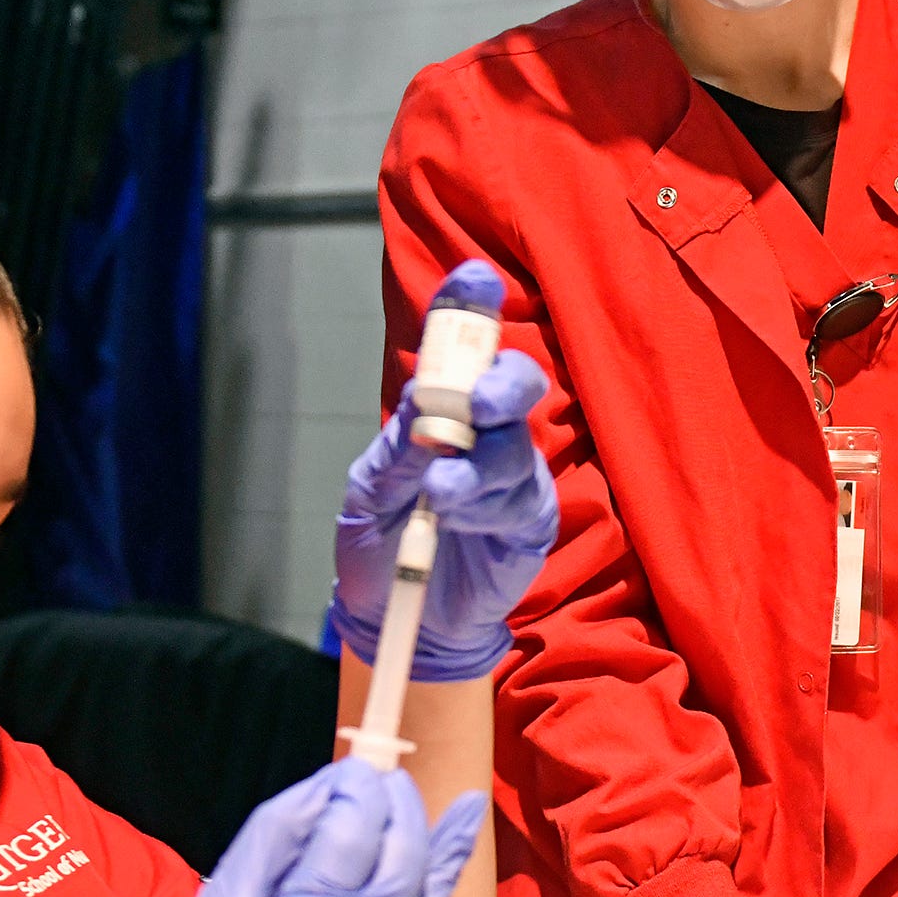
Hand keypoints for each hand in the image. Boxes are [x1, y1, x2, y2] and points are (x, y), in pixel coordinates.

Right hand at [122, 758, 489, 896]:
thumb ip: (278, 837)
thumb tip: (333, 786)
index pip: (352, 835)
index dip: (360, 790)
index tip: (355, 768)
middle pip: (402, 862)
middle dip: (399, 810)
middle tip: (385, 780)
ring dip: (425, 844)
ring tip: (426, 804)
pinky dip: (432, 891)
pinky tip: (447, 849)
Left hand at [330, 260, 558, 681]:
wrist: (391, 616)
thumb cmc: (379, 543)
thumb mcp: (368, 492)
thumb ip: (397, 451)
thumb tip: (423, 406)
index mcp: (444, 411)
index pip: (464, 349)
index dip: (471, 310)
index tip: (474, 280)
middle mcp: (487, 435)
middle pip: (517, 385)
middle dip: (502, 383)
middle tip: (478, 401)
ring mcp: (513, 479)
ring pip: (517, 449)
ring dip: (479, 465)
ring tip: (440, 492)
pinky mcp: (529, 525)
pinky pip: (523, 503)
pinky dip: (489, 507)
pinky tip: (458, 520)